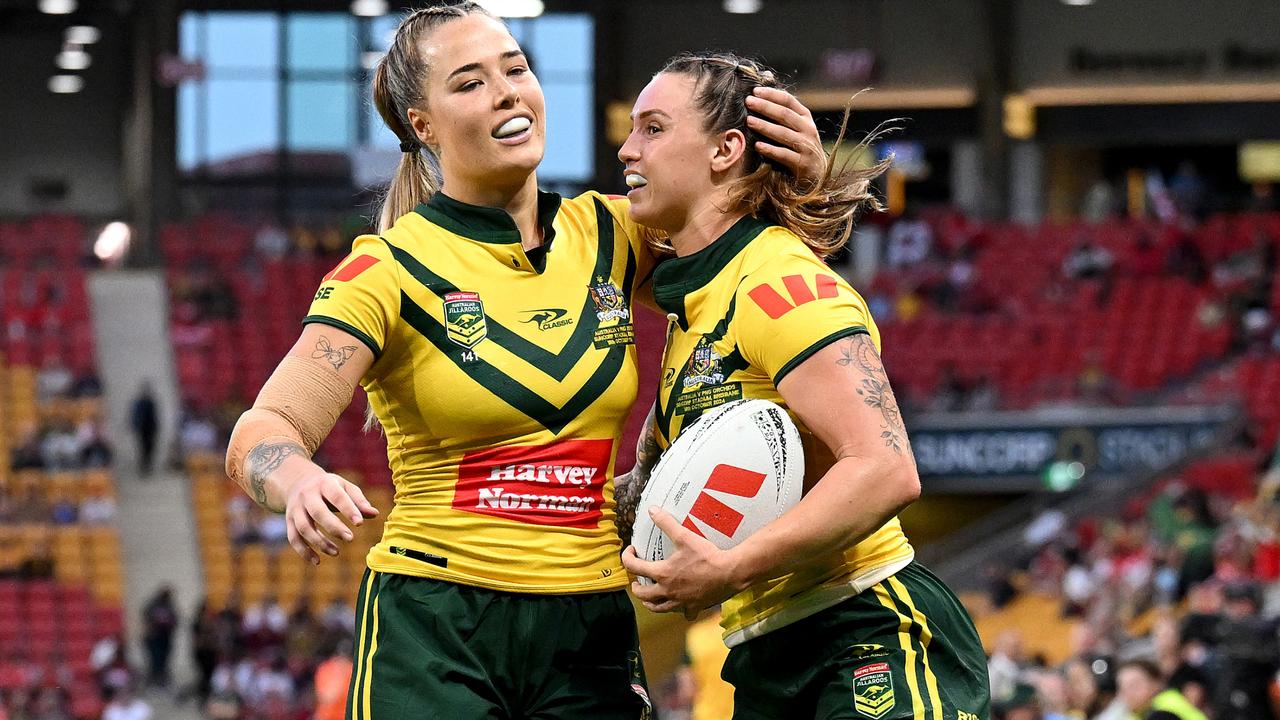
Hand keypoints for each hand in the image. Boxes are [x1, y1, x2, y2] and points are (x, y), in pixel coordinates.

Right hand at [284, 472, 378, 564]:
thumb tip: (375, 514)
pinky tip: (317, 561)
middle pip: (318, 512)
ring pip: (304, 527)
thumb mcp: (345, 487)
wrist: (298, 482)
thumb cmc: (329, 487)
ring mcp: (296, 509)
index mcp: (325, 484)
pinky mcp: (289, 521)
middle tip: (350, 538)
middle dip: (334, 527)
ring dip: (319, 542)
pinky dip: (304, 551)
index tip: (360, 523)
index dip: (348, 509)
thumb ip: (359, 501)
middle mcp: (307, 495)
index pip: (337, 496)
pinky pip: (293, 538)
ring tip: (336, 552)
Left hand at [621, 508, 741, 619]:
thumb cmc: (707, 556)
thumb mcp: (685, 536)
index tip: (631, 552)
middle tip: (637, 581)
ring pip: (658, 608)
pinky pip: (684, 613)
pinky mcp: (694, 607)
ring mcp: (681, 602)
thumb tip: (652, 510)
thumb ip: (666, 523)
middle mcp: (668, 591)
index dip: (627, 558)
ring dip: (651, 603)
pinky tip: (682, 606)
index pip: (634, 567)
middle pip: (643, 595)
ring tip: (650, 597)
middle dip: (636, 588)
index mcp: (662, 573)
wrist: (730, 573)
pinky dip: (680, 610)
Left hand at [746, 86, 824, 184]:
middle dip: (765, 107)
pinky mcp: (803, 164)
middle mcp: (808, 130)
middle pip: (785, 115)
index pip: (788, 101)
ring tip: (749, 121)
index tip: (755, 91)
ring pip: (784, 134)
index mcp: (805, 118)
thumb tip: (758, 100)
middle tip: (748, 102)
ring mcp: (807, 147)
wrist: (816, 176)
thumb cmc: (799, 149)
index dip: (772, 95)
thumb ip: (782, 117)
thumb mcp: (795, 130)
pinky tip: (757, 146)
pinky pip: (784, 155)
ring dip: (765, 126)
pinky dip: (770, 150)